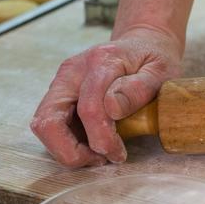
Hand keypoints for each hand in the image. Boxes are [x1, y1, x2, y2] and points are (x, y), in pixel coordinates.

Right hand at [31, 27, 181, 166]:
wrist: (143, 44)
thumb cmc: (154, 59)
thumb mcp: (160, 71)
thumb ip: (138, 88)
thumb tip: (112, 108)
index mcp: (100, 62)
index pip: (89, 108)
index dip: (101, 137)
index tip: (118, 153)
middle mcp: (72, 72)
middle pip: (48, 120)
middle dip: (70, 151)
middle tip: (101, 159)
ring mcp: (62, 84)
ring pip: (44, 125)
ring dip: (67, 149)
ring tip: (99, 155)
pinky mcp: (60, 95)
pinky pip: (52, 125)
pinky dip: (68, 142)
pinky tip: (93, 145)